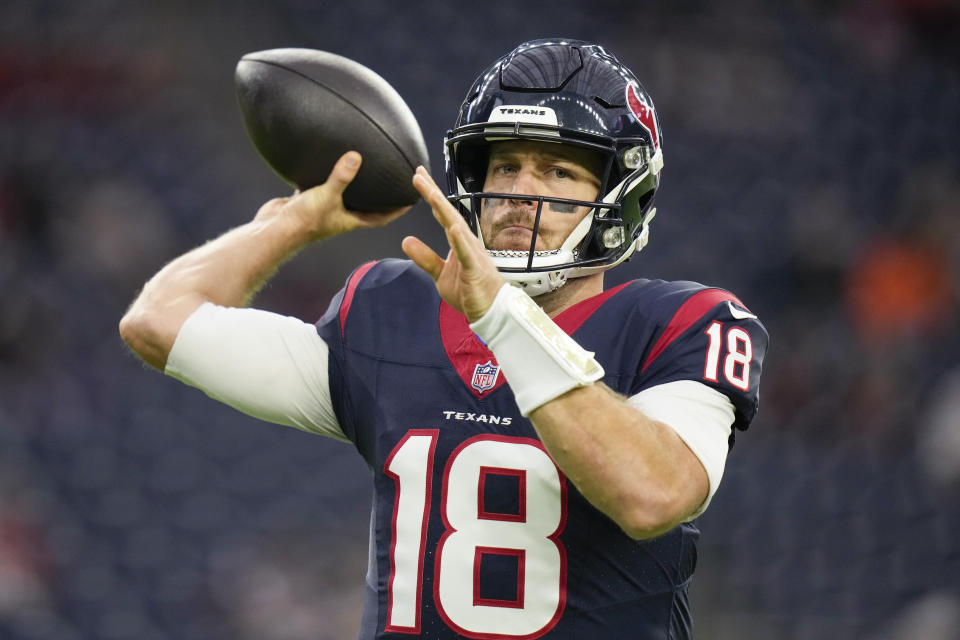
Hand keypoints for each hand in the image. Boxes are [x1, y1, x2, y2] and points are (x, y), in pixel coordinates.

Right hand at [254, 151, 410, 240]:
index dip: (399, 209)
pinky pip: (323, 184)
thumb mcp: (326, 196)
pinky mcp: (309, 199)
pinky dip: (328, 174)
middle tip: (393, 176)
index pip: (383, 217)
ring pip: (345, 194)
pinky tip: (328, 158)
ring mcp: (325, 208)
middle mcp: (341, 215)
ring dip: (355, 183)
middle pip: (368, 205)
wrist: (273, 231)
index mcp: (352, 220)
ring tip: (366, 165)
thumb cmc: (302, 221)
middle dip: (381, 193)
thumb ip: (341, 177)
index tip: (413, 197)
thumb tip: (356, 156)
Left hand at [402, 166, 504, 321]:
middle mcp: (466, 242)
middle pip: (447, 213)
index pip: (441, 213)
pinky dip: (460, 240)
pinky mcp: (474, 270)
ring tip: (431, 194)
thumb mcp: (440, 273)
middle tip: (418, 174)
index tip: (418, 176)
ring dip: (444, 210)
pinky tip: (454, 227)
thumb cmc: (470, 290)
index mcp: (458, 241)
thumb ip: (424, 256)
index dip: (430, 194)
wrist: (492, 311)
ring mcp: (471, 254)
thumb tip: (405, 240)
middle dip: (432, 193)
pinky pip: (466, 254)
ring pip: (456, 228)